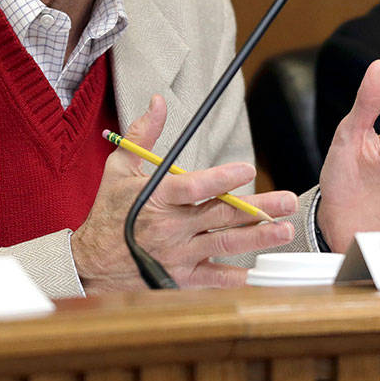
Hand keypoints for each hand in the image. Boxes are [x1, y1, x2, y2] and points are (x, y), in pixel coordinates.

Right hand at [70, 95, 296, 291]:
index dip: (221, 179)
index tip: (247, 168)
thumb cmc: (110, 210)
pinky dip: (234, 277)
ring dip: (258, 238)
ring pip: (225, 244)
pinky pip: (212, 278)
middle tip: (287, 201)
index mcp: (158, 198)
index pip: (194, 187)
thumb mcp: (120, 167)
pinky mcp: (179, 277)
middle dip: (258, 208)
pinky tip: (257, 271)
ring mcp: (177, 254)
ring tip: (285, 229)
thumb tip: (158, 101)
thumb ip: (143, 134)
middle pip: (221, 215)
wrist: (91, 260)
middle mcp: (171, 227)